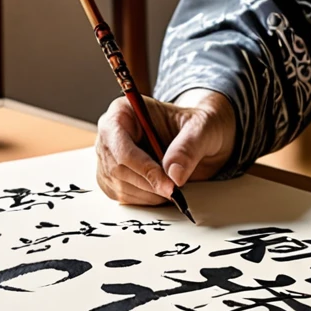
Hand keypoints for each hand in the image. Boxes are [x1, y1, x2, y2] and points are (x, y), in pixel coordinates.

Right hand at [95, 89, 235, 206]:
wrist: (200, 139)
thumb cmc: (197, 125)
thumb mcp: (201, 127)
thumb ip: (189, 146)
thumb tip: (174, 174)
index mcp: (124, 111)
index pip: (121, 144)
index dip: (143, 166)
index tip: (168, 183)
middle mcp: (110, 134)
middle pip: (117, 168)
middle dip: (149, 183)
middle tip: (175, 191)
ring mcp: (108, 157)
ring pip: (119, 186)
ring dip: (149, 194)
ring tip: (172, 186)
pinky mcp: (112, 178)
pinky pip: (122, 196)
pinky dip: (145, 200)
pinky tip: (162, 190)